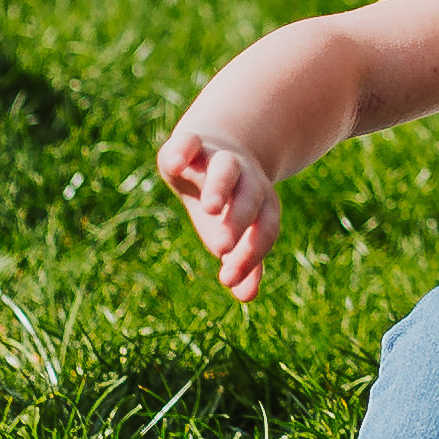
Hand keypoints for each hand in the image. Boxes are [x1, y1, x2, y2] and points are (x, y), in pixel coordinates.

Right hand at [159, 127, 277, 301]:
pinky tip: (173, 164)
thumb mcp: (234, 233)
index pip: (265, 230)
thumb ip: (244, 262)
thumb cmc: (226, 204)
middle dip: (239, 221)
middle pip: (250, 197)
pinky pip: (189, 142)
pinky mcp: (191, 144)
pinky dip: (182, 151)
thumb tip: (247, 296)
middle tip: (222, 248)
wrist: (213, 151)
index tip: (228, 280)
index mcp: (261, 204)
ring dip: (220, 187)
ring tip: (210, 208)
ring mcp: (218, 159)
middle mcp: (245, 179)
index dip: (250, 255)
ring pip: (225, 169)